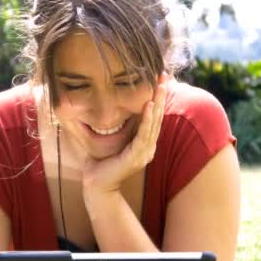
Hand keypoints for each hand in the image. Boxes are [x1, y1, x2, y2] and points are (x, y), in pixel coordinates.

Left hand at [82, 81, 165, 197]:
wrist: (95, 184)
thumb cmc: (100, 162)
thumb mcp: (110, 139)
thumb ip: (116, 126)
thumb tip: (111, 105)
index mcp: (144, 143)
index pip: (154, 117)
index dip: (157, 98)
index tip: (159, 80)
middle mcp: (148, 147)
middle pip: (158, 117)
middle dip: (161, 96)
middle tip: (164, 76)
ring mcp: (144, 153)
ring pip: (154, 124)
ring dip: (158, 103)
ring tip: (160, 87)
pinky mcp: (136, 157)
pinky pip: (144, 135)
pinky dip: (147, 119)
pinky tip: (149, 106)